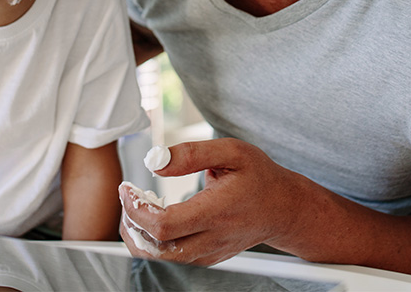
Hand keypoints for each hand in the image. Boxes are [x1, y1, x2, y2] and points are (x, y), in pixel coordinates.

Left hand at [118, 138, 309, 265]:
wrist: (283, 208)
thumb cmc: (260, 178)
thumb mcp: (232, 151)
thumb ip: (192, 154)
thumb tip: (156, 162)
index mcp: (216, 212)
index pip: (164, 225)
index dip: (136, 209)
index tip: (127, 188)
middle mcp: (211, 239)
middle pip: (155, 250)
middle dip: (130, 226)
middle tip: (129, 198)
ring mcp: (209, 253)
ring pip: (160, 259)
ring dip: (139, 235)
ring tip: (138, 206)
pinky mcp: (207, 258)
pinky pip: (171, 258)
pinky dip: (153, 241)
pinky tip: (155, 216)